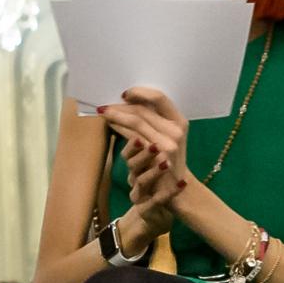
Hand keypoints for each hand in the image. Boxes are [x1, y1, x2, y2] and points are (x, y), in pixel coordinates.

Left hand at [100, 88, 194, 210]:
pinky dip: (119, 128)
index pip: (160, 98)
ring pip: (136, 122)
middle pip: (143, 110)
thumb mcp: (164, 138)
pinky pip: (133, 138)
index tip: (124, 93)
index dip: (140, 93)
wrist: (172, 189)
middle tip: (105, 106)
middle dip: (121, 107)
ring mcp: (168, 144)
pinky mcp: (158, 157)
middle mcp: (176, 130)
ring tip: (104, 113)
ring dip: (117, 116)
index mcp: (179, 121)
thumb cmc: (163, 161)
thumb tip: (128, 102)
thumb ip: (152, 121)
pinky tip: (111, 125)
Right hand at [117, 142, 177, 256]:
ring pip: (141, 182)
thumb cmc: (156, 186)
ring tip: (166, 164)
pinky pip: (156, 201)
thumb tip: (158, 128)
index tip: (141, 135)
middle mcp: (133, 180)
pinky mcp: (146, 210)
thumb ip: (153, 149)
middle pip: (132, 165)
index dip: (132, 145)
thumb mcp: (152, 167)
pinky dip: (169, 192)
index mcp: (134, 168)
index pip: (127, 154)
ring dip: (153, 172)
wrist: (155, 215)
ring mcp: (139, 195)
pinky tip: (181, 184)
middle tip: (155, 146)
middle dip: (143, 155)